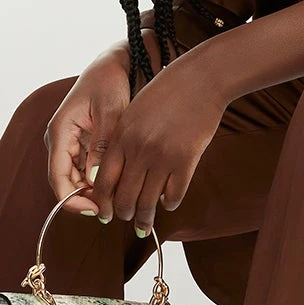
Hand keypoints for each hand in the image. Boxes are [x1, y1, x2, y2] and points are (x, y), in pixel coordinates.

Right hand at [44, 43, 147, 214]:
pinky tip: (119, 186)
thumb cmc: (110, 82)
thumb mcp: (110, 111)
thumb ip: (103, 145)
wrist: (114, 65)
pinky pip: (87, 170)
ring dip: (94, 191)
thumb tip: (96, 180)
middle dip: (86, 198)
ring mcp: (70, 143)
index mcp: (59, 131)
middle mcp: (60, 140)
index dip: (72, 199)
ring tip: (119, 199)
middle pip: (66, 182)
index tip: (94, 211)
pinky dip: (100, 180)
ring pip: (77, 179)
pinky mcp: (82, 144)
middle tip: (113, 210)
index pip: (57, 176)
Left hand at [84, 45, 225, 231]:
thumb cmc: (166, 92)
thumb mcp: (134, 112)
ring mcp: (162, 157)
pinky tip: (168, 203)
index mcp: (121, 136)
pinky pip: (174, 194)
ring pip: (148, 202)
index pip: (103, 181)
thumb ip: (123, 140)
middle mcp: (138, 150)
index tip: (105, 211)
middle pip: (124, 197)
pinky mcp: (186, 161)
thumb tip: (116, 174)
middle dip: (123, 214)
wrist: (201, 79)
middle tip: (126, 220)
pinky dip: (169, 203)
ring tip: (144, 225)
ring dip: (145, 218)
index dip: (102, 202)